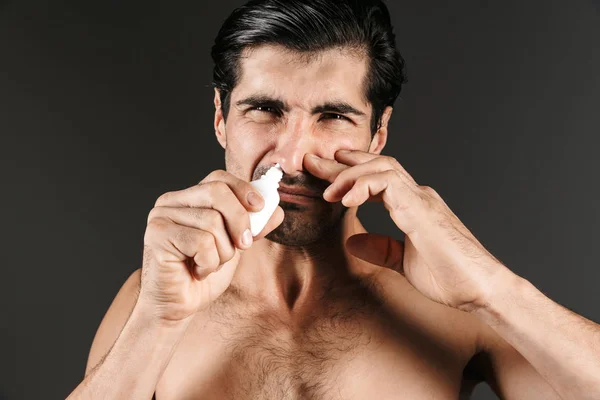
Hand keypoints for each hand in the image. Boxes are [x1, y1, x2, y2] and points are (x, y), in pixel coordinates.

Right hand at [140, 170, 283, 322]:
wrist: (178, 306)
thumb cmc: (203, 273)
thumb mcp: (235, 245)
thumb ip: (253, 226)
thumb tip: (276, 210)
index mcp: (187, 198)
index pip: (219, 179)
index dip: (243, 190)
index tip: (260, 208)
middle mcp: (170, 202)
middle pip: (217, 193)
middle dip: (240, 221)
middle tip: (243, 245)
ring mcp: (160, 217)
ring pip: (212, 221)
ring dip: (223, 251)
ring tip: (210, 264)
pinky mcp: (156, 236)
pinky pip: (201, 242)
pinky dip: (209, 262)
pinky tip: (198, 271)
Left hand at [304, 150, 510, 311]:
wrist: (480, 290)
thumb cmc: (449, 278)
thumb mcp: (403, 262)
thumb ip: (381, 248)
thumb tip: (353, 242)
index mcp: (413, 205)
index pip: (376, 179)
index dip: (349, 174)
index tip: (323, 175)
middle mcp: (417, 195)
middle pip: (375, 165)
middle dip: (341, 163)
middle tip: (312, 163)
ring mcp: (421, 198)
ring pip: (381, 166)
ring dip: (348, 174)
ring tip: (326, 190)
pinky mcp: (422, 208)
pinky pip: (388, 183)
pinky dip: (363, 185)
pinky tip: (347, 199)